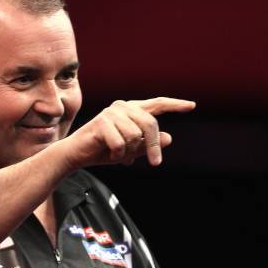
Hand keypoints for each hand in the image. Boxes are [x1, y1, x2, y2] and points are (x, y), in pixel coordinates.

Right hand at [61, 97, 194, 169]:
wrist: (76, 155)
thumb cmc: (103, 151)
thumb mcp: (130, 150)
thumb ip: (148, 144)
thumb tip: (169, 138)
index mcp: (130, 109)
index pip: (157, 104)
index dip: (175, 105)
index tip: (192, 106)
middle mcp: (122, 107)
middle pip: (150, 125)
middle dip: (153, 146)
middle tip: (155, 163)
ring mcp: (111, 113)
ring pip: (135, 136)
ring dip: (128, 152)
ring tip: (117, 154)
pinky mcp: (101, 123)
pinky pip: (120, 144)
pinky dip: (117, 155)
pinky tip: (108, 154)